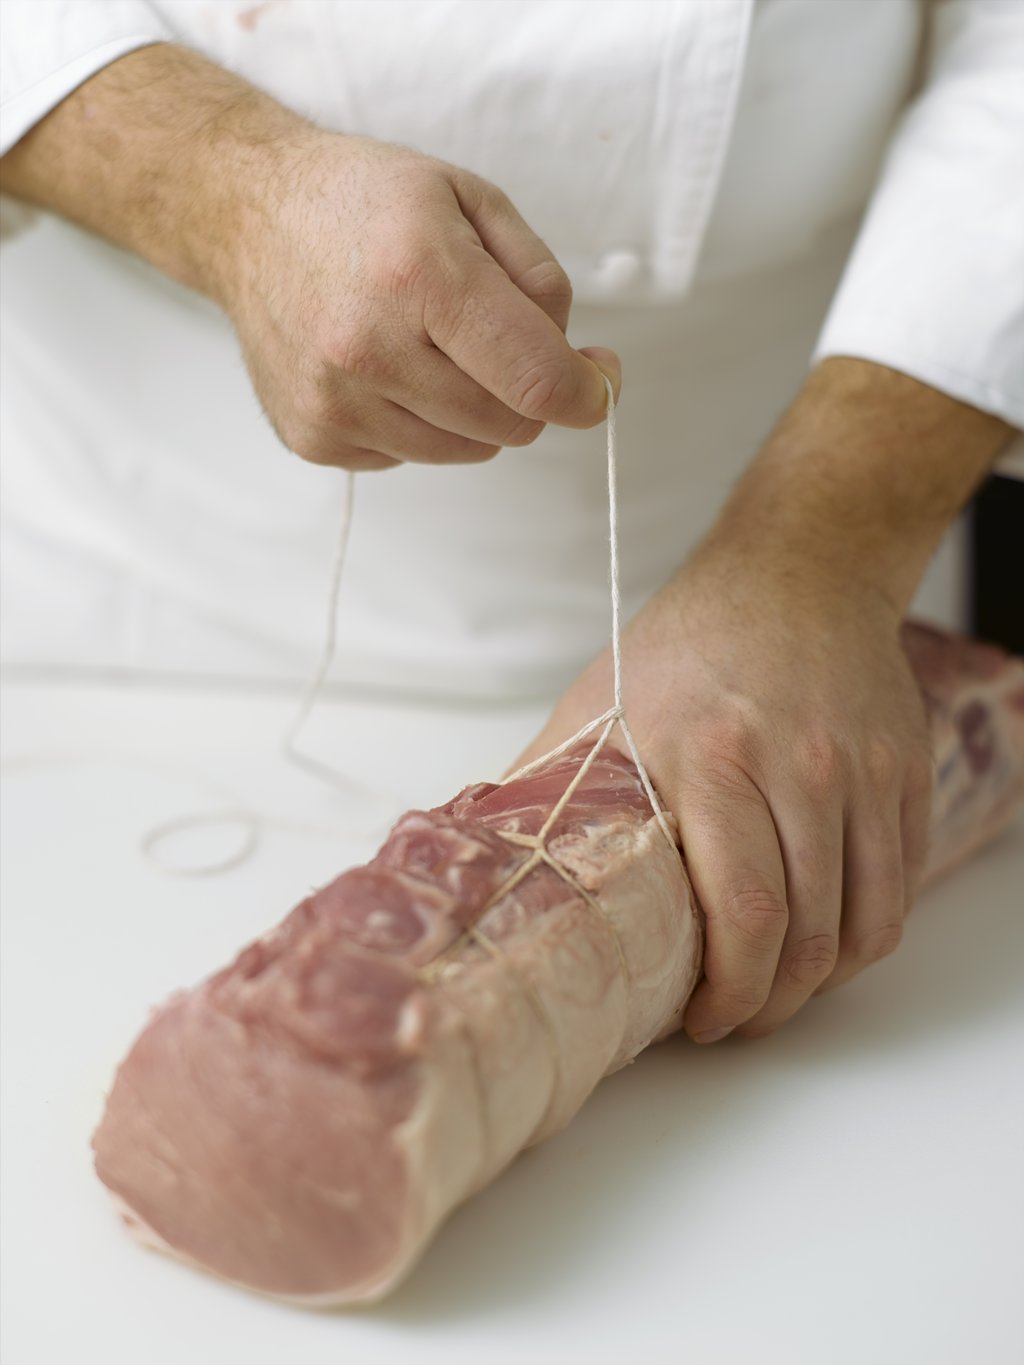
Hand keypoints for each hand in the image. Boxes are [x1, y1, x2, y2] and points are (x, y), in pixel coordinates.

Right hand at [0, 44, 617, 471]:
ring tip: (430, 347)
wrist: (246, 215)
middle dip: (524, 393)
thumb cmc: (366, 203)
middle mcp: (370, 348)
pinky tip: (383, 367)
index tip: (595, 384)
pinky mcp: (313, 436)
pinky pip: (407, 457)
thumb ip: (542, 283)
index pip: (535, 381)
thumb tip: (582, 368)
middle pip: (507, 425)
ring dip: (470, 412)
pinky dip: (416, 423)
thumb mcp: (472, 200)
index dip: (585, 394)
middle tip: (500, 345)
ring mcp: (335, 401)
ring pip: (464, 451)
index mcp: (420, 275)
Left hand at [514, 541, 934, 1041]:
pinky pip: (903, 883)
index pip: (746, 915)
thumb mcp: (599, 701)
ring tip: (782, 989)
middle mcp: (801, 766)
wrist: (796, 573)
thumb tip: (489, 860)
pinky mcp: (907, 770)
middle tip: (737, 1019)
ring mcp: (864, 770)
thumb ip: (549, 784)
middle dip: (773, 1005)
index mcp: (712, 757)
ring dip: (824, 981)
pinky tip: (826, 936)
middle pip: (810, 937)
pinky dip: (867, 929)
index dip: (729, 994)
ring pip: (868, 923)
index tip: (699, 1021)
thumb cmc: (687, 643)